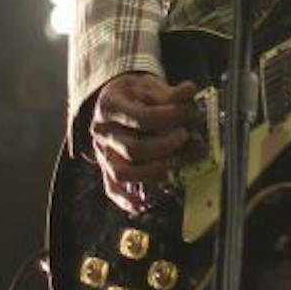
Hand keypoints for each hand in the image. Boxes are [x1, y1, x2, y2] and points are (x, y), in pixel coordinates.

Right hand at [90, 71, 199, 215]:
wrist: (120, 99)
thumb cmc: (137, 94)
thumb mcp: (151, 86)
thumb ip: (171, 94)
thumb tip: (188, 92)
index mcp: (109, 106)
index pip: (141, 117)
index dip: (169, 118)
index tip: (187, 114)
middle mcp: (102, 132)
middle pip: (133, 149)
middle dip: (165, 147)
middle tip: (185, 137)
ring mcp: (103, 153)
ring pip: (122, 173)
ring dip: (153, 172)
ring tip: (175, 163)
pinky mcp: (107, 169)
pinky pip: (112, 189)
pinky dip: (127, 200)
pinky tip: (143, 204)